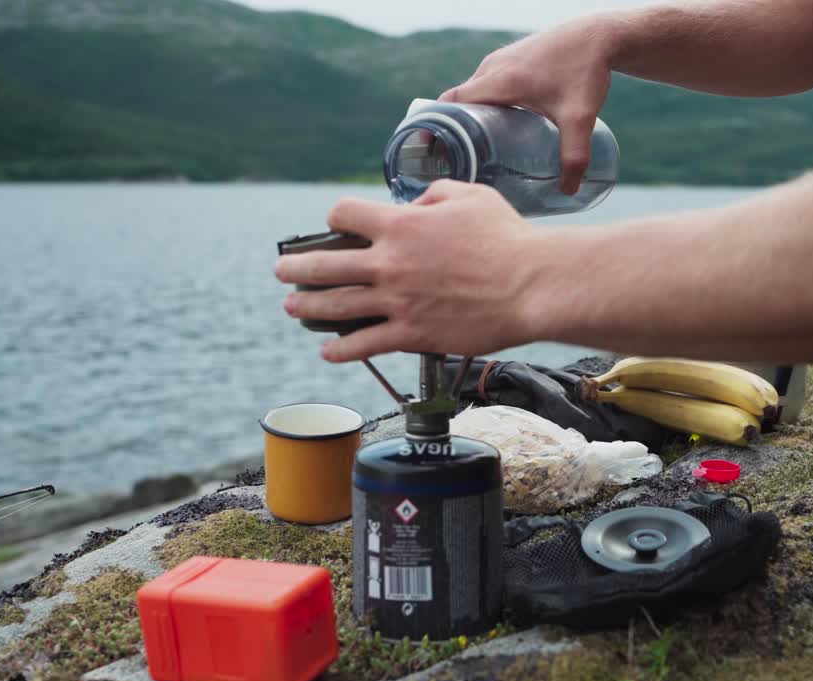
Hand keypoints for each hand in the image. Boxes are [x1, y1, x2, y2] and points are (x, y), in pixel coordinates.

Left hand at [275, 182, 550, 361]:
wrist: (530, 285)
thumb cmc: (507, 239)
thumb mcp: (470, 196)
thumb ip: (433, 196)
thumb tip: (415, 204)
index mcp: (401, 225)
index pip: (345, 214)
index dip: (337, 216)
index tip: (337, 223)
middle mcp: (390, 264)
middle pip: (325, 264)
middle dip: (297, 267)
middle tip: (283, 271)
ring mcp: (397, 302)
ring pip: (337, 306)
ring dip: (308, 306)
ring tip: (292, 307)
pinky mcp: (412, 334)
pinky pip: (366, 344)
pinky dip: (342, 350)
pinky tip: (328, 352)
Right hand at [440, 18, 614, 194]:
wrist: (600, 36)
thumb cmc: (587, 71)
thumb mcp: (581, 118)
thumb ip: (575, 156)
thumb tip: (568, 191)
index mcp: (500, 81)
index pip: (451, 103)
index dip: (436, 126)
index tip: (429, 151)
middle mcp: (494, 67)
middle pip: (458, 100)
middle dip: (452, 129)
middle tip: (454, 160)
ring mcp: (501, 60)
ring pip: (473, 91)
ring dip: (468, 115)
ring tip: (471, 147)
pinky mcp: (511, 58)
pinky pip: (485, 82)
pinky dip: (482, 102)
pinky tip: (494, 124)